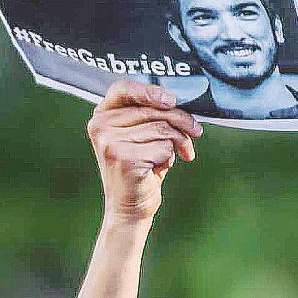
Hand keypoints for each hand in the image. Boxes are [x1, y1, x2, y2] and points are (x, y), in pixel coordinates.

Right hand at [86, 79, 201, 227]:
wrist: (130, 209)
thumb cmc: (141, 170)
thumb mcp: (142, 137)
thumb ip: (151, 115)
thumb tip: (179, 101)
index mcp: (102, 116)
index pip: (123, 88)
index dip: (150, 91)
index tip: (171, 100)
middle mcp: (101, 126)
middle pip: (153, 110)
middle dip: (181, 121)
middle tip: (196, 132)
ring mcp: (110, 142)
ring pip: (162, 129)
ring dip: (179, 142)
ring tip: (177, 155)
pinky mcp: (124, 158)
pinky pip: (164, 147)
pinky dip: (170, 159)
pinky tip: (160, 168)